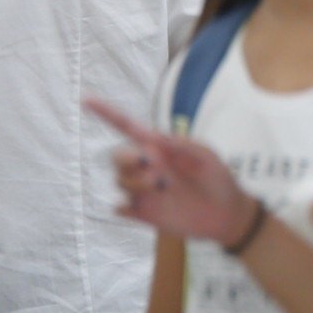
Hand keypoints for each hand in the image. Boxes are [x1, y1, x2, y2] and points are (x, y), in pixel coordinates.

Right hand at [84, 99, 256, 246]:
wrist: (226, 213)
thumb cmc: (216, 177)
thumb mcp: (204, 154)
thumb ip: (181, 144)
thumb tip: (155, 137)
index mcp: (158, 146)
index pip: (126, 127)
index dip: (105, 112)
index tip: (86, 99)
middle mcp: (146, 166)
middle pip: (117, 156)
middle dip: (127, 159)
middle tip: (152, 166)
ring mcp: (142, 190)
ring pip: (119, 181)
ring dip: (135, 182)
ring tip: (164, 186)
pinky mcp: (143, 212)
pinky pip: (119, 208)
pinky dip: (125, 206)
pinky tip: (143, 207)